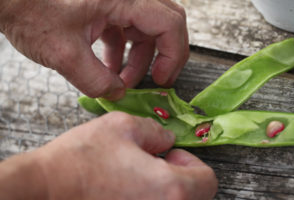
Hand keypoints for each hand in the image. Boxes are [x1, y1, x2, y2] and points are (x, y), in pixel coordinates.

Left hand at [0, 0, 188, 99]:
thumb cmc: (28, 7)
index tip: (161, 80)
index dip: (173, 56)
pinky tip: (107, 68)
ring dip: (138, 58)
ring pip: (144, 29)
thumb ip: (96, 80)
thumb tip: (116, 94)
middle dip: (163, 56)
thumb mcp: (64, 53)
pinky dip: (121, 50)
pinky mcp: (105, 5)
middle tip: (155, 80)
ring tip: (122, 81)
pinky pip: (124, 29)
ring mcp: (116, 0)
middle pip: (164, 24)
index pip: (170, 25)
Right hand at [33, 112, 216, 199]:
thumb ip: (155, 130)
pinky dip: (146, 197)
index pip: (207, 180)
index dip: (192, 163)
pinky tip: (123, 187)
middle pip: (193, 195)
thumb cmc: (81, 159)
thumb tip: (166, 139)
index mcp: (169, 189)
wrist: (44, 188)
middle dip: (178, 175)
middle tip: (153, 162)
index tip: (172, 155)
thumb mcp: (123, 126)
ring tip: (134, 173)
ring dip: (161, 187)